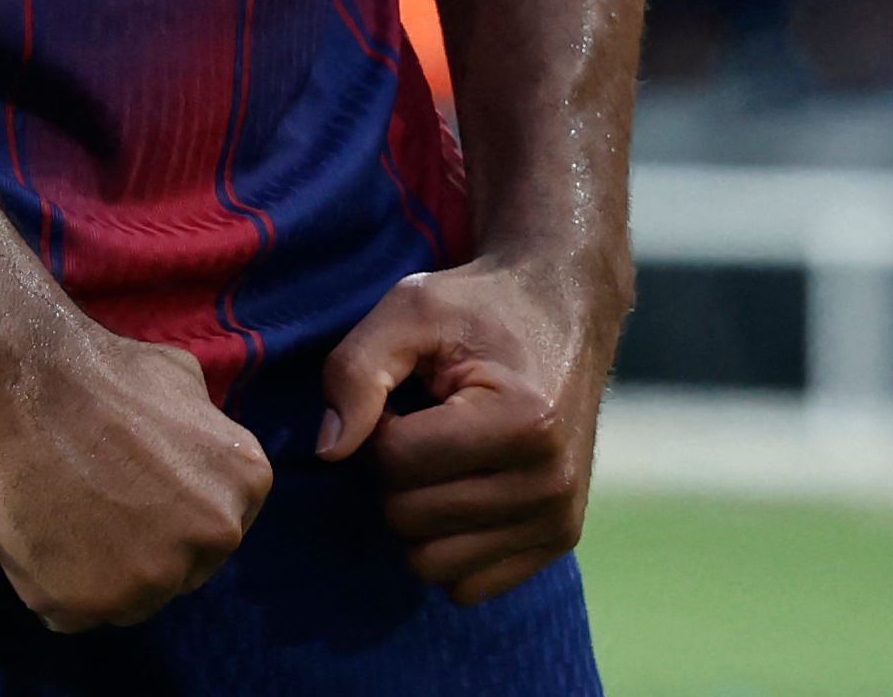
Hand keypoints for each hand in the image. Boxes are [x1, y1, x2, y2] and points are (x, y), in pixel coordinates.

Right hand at [0, 308, 270, 630]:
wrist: (19, 378)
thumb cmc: (95, 370)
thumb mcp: (182, 379)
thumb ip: (203, 433)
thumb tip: (198, 450)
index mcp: (244, 484)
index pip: (211, 532)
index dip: (167, 514)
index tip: (131, 491)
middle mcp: (213, 538)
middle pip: (176, 572)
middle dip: (139, 548)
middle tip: (92, 501)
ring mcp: (153, 578)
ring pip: (126, 600)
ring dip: (95, 572)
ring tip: (61, 512)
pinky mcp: (89, 605)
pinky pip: (70, 612)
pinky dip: (49, 583)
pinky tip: (36, 532)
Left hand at [318, 253, 615, 604]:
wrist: (564, 309)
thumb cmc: (479, 307)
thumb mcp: (409, 309)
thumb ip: (357, 371)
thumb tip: (328, 451)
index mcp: (523, 422)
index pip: (397, 462)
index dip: (381, 425)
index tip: (409, 390)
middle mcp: (550, 483)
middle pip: (409, 518)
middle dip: (395, 472)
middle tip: (424, 422)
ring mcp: (560, 520)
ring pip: (431, 564)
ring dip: (417, 513)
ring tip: (442, 455)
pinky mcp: (560, 541)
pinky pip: (467, 585)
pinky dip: (448, 545)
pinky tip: (462, 488)